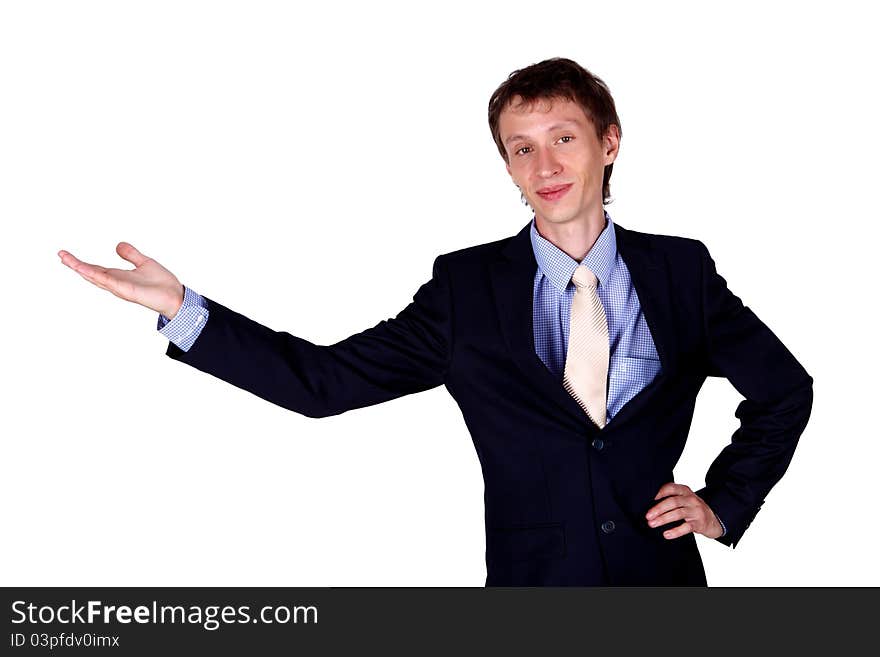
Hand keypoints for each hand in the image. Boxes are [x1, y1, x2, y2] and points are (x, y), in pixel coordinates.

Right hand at [58, 242, 184, 318]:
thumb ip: (131, 254)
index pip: (95, 268)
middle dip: (75, 265)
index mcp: (118, 277)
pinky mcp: (126, 290)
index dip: (80, 263)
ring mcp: (119, 287)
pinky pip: (107, 282)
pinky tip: (84, 269)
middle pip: (91, 273)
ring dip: (80, 268)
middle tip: (60, 255)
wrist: (175, 296)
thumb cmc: (162, 284)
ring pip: (95, 277)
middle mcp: (116, 283)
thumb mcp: (144, 262)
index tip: (66, 254)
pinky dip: (95, 275)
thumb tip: (118, 245)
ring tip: (65, 259)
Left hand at [645, 482, 723, 539]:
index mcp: (685, 491)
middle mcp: (691, 499)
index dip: (659, 492)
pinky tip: (666, 534)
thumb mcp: (684, 499)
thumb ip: (671, 497)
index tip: (647, 499)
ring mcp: (696, 511)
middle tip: (647, 516)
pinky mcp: (699, 523)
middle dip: (658, 509)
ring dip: (663, 519)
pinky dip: (675, 531)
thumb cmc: (693, 508)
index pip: (670, 488)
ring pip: (678, 514)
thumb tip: (648, 503)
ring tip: (652, 524)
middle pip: (673, 501)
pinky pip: (686, 527)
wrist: (713, 520)